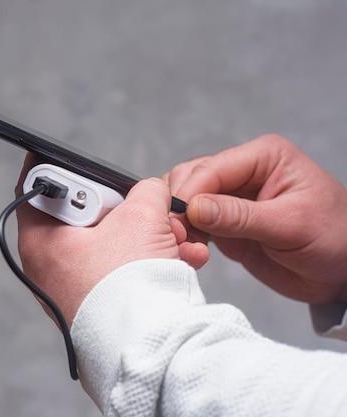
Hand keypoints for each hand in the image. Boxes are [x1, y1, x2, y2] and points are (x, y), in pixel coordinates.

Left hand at [15, 153, 208, 324]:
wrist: (149, 347)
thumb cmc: (130, 284)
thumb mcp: (142, 217)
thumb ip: (145, 192)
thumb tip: (150, 192)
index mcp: (41, 240)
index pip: (36, 188)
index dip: (60, 168)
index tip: (80, 164)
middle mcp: (48, 266)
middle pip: (82, 217)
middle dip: (124, 208)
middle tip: (146, 206)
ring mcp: (72, 288)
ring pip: (109, 245)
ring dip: (147, 235)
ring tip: (175, 238)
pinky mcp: (97, 304)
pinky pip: (120, 271)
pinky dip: (147, 262)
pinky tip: (179, 260)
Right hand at [165, 134, 346, 303]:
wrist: (342, 272)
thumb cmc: (333, 239)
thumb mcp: (290, 225)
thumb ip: (240, 216)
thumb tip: (194, 208)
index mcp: (263, 157)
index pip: (212, 168)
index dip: (190, 192)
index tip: (177, 218)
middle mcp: (243, 172)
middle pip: (191, 177)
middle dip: (179, 203)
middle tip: (178, 234)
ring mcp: (230, 198)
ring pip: (186, 199)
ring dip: (178, 220)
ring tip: (184, 244)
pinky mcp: (223, 223)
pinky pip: (192, 222)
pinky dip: (185, 234)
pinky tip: (190, 249)